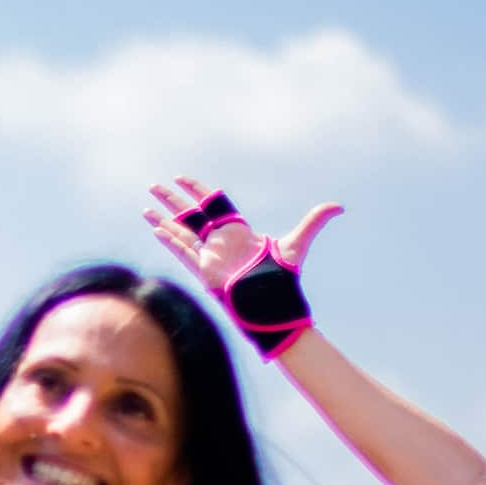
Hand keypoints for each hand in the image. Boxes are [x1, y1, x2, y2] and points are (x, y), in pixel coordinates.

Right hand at [139, 176, 337, 291]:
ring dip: (163, 219)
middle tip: (155, 185)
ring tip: (146, 208)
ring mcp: (209, 255)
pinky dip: (170, 240)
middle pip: (191, 214)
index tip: (183, 178)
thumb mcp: (297, 244)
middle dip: (173, 199)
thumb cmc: (282, 279)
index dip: (198, 190)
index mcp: (237, 231)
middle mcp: (219, 241)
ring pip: (181, 231)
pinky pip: (183, 251)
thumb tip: (339, 206)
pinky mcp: (204, 270)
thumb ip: (314, 221)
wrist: (271, 306)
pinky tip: (156, 229)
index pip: (213, 204)